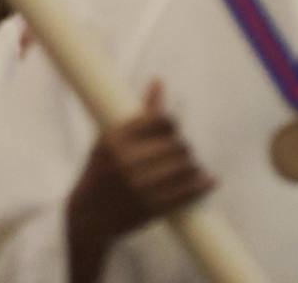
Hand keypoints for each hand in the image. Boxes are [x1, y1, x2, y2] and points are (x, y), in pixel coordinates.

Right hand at [65, 82, 212, 280]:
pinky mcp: (151, 208)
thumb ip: (138, 114)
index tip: (172, 130)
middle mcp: (127, 161)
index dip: (171, 124)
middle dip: (182, 148)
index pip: (159, 121)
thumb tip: (159, 82)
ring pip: (185, 168)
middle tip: (181, 152)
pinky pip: (186, 193)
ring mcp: (140, 186)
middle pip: (177, 145)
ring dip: (193, 167)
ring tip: (192, 168)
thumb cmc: (99, 171)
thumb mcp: (109, 139)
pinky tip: (209, 181)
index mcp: (115, 140)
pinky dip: (202, 186)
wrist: (88, 216)